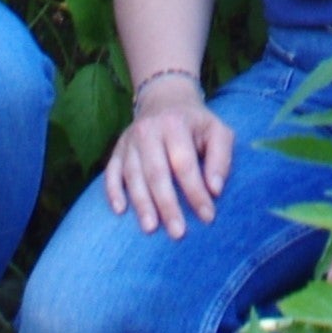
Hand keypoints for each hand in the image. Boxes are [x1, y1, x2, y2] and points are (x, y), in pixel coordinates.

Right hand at [102, 89, 233, 237]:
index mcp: (174, 125)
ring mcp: (129, 141)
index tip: (208, 216)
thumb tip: (215, 189)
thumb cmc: (196, 124)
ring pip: (133, 176)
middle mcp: (148, 131)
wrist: (165, 99)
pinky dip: (113, 192)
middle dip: (167, 205)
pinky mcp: (117, 150)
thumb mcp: (218, 131)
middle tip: (178, 232)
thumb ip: (220, 158)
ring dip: (141, 204)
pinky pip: (111, 172)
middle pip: (156, 173)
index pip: (184, 164)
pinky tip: (120, 210)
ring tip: (150, 228)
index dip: (196, 192)